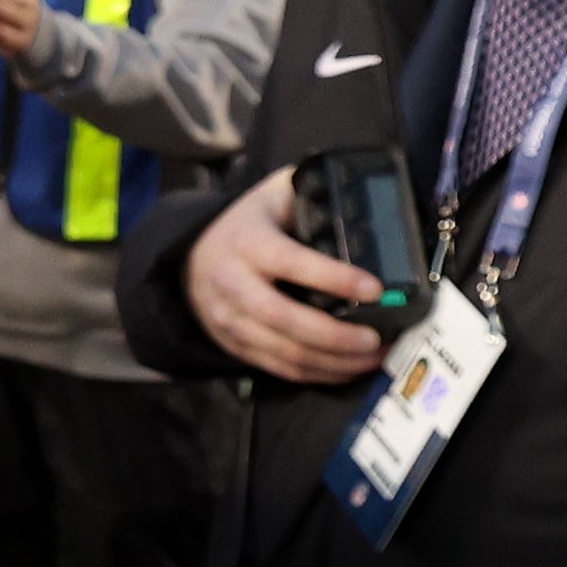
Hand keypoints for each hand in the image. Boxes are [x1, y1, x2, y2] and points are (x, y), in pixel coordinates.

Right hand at [185, 166, 394, 386]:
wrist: (190, 257)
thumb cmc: (247, 225)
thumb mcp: (271, 196)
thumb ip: (309, 191)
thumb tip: (361, 192)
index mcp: (246, 242)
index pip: (291, 262)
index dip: (334, 278)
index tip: (375, 289)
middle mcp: (232, 284)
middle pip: (285, 319)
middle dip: (336, 336)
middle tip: (377, 338)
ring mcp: (229, 320)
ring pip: (284, 352)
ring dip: (334, 362)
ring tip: (374, 357)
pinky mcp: (233, 345)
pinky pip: (278, 368)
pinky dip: (317, 374)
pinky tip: (348, 368)